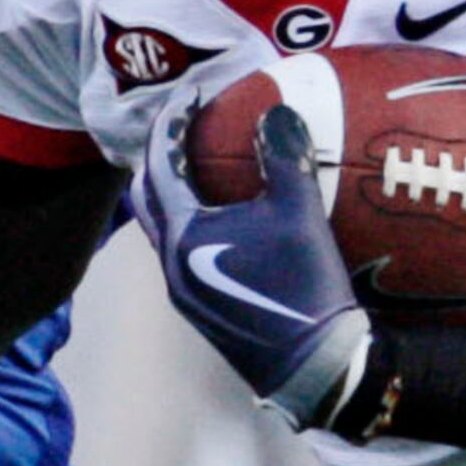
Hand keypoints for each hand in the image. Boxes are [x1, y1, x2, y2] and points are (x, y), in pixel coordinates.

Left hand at [130, 90, 369, 428]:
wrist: (317, 369)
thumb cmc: (305, 289)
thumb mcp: (300, 214)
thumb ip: (284, 157)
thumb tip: (277, 111)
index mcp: (183, 237)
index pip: (162, 164)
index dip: (174, 122)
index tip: (194, 96)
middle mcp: (172, 266)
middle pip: (147, 198)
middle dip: (160, 159)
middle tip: (185, 132)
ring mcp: (185, 294)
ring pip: (164, 230)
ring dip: (176, 196)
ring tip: (203, 172)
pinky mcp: (205, 314)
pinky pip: (184, 255)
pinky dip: (194, 226)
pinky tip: (227, 224)